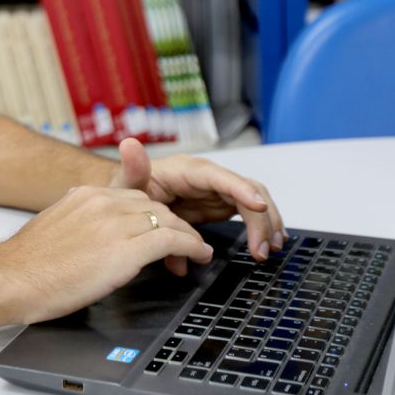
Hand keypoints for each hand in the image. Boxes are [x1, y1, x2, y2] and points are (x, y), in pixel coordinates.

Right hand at [0, 185, 214, 325]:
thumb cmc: (27, 265)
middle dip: (175, 224)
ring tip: (198, 249)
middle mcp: (102, 202)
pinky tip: (199, 255)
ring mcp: (115, 223)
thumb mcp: (55, 227)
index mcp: (86, 195)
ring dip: (188, 235)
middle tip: (187, 242)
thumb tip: (87, 229)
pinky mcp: (126, 249)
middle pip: (155, 206)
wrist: (11, 279)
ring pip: (168, 219)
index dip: (155, 213)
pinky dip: (192, 246)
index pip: (134, 195)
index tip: (167, 225)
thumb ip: (77, 220)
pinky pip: (171, 240)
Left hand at [109, 137, 284, 263]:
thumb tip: (130, 144)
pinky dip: (260, 228)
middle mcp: (207, 177)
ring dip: (265, 225)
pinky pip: (246, 214)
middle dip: (260, 217)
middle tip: (262, 249)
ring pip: (252, 202)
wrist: (128, 198)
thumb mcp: (125, 183)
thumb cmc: (128, 188)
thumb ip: (132, 169)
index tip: (259, 206)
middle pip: (245, 190)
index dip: (242, 190)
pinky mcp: (217, 206)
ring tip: (269, 250)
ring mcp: (215, 192)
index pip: (220, 177)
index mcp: (186, 170)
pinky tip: (267, 245)